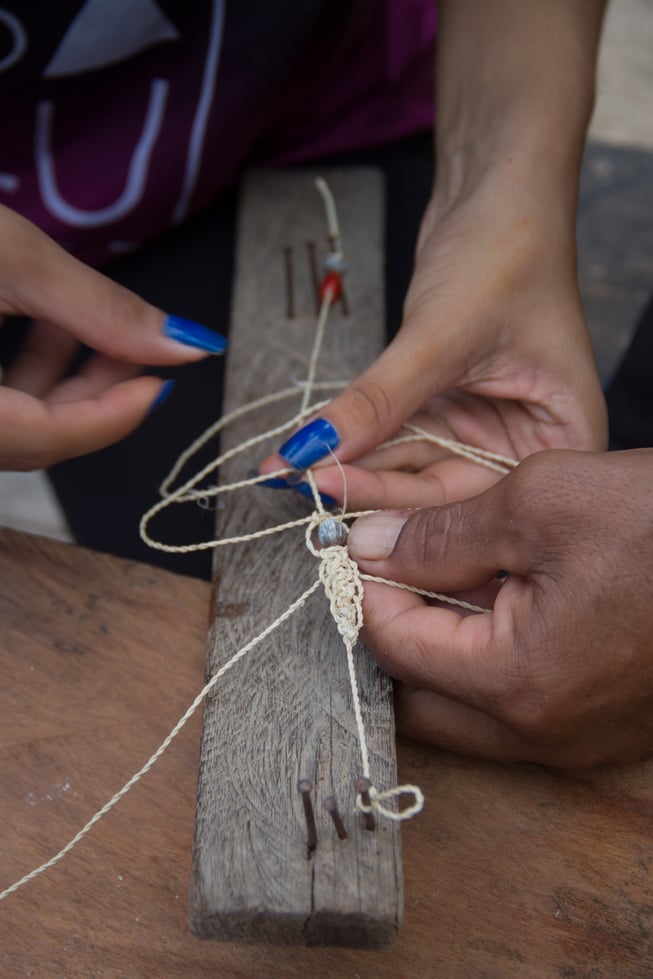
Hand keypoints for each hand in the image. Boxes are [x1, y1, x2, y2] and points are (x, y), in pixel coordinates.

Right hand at [0, 204, 224, 470]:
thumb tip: (189, 345)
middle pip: (34, 435)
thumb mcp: (12, 258)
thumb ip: (101, 309)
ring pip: (15, 418)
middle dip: (96, 393)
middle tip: (142, 349)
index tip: (162, 385)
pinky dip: (30, 369)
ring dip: (65, 375)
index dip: (112, 416)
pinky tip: (51, 321)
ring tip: (92, 320)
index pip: (44, 439)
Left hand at [261, 175, 606, 509]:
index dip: (407, 506)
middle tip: (308, 484)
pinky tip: (314, 445)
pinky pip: (398, 431)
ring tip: (297, 466)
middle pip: (442, 490)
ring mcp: (483, 421)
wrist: (496, 185)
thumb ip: (380, 401)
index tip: (339, 495)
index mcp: (562, 437)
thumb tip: (319, 450)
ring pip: (412, 462)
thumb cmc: (507, 248)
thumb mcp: (442, 334)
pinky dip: (358, 435)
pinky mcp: (447, 400)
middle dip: (372, 484)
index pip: (480, 500)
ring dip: (355, 462)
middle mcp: (525, 439)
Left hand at [347, 449, 652, 767]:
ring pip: (466, 709)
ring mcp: (579, 739)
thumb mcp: (539, 501)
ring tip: (447, 574)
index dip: (366, 590)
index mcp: (519, 683)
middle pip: (420, 699)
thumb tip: (372, 548)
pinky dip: (489, 658)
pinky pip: (516, 706)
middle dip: (394, 631)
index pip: (396, 647)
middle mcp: (544, 733)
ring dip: (441, 647)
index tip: (355, 544)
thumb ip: (440, 534)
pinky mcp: (604, 726)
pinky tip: (499, 597)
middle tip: (394, 566)